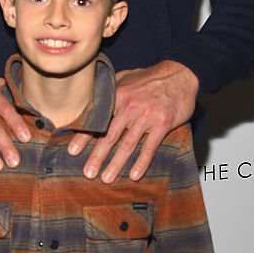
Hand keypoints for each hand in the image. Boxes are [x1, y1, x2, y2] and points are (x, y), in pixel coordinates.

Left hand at [68, 60, 198, 183]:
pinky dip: (141, 162)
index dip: (83, 136)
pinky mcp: (162, 124)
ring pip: (127, 144)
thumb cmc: (152, 77)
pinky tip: (134, 175)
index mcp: (118, 96)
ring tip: (106, 178)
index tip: (73, 152)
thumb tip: (92, 96)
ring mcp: (146, 116)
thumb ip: (110, 88)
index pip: (97, 120)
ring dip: (116, 163)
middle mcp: (130, 107)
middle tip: (88, 172)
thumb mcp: (127, 77)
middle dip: (97, 156)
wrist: (181, 74)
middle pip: (109, 136)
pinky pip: (150, 147)